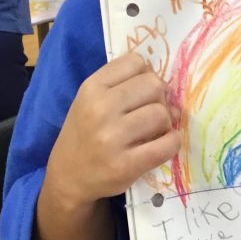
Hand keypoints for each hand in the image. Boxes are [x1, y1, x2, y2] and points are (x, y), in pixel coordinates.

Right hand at [46, 53, 179, 207]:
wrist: (68, 177)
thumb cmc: (84, 134)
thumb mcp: (91, 100)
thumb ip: (123, 85)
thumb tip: (167, 86)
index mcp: (92, 87)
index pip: (135, 62)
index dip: (146, 75)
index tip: (143, 92)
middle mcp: (100, 108)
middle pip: (154, 85)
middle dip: (160, 99)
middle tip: (152, 114)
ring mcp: (112, 137)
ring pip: (162, 114)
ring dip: (166, 123)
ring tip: (155, 131)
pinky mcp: (125, 165)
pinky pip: (167, 144)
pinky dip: (173, 142)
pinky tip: (164, 144)